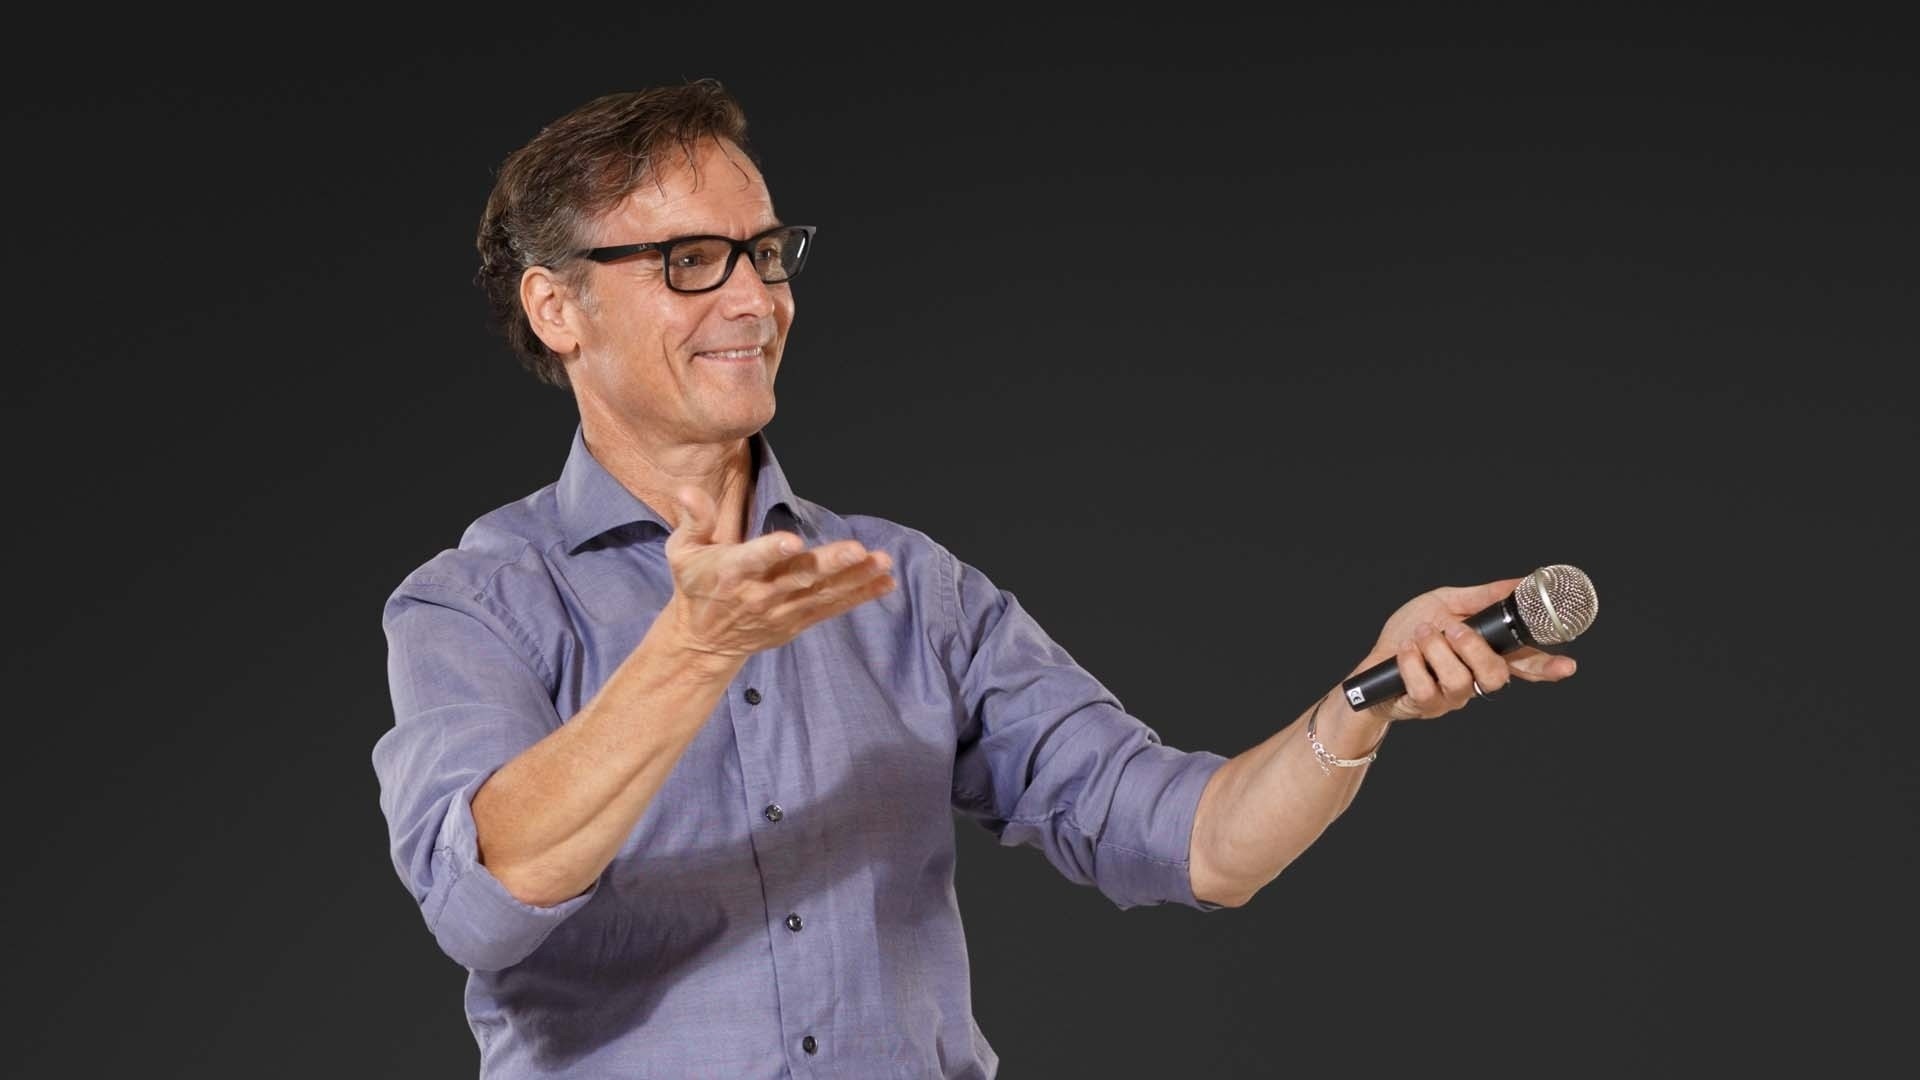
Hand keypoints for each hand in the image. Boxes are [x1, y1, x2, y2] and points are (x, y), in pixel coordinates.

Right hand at [662, 486, 895, 658]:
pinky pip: (832, 609)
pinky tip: (885, 582)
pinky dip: (859, 596)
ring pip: (821, 593)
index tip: (793, 542)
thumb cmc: (696, 585)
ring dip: (855, 578)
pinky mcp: (797, 622)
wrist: (703, 641)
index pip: (752, 560)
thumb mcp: (682, 551)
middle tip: (858, 550)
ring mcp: (781, 611)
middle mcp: (759, 594)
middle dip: (830, 564)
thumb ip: (694, 520)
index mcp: (730, 572)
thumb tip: (688, 490)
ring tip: (882, 562)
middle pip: (798, 577)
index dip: (771, 551)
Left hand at [1357, 577, 1579, 721]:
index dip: (1548, 666)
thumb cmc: (1409, 634)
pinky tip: (1406, 651)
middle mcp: (1474, 679)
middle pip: (1495, 676)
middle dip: (1474, 649)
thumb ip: (1480, 598)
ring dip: (1436, 651)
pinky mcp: (1425, 706)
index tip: (1567, 665)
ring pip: (1461, 681)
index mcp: (1484, 654)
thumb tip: (1518, 582)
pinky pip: (1426, 688)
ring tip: (1421, 635)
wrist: (1370, 666)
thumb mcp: (1444, 604)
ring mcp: (1452, 696)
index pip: (1524, 664)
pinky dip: (1412, 663)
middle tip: (1452, 630)